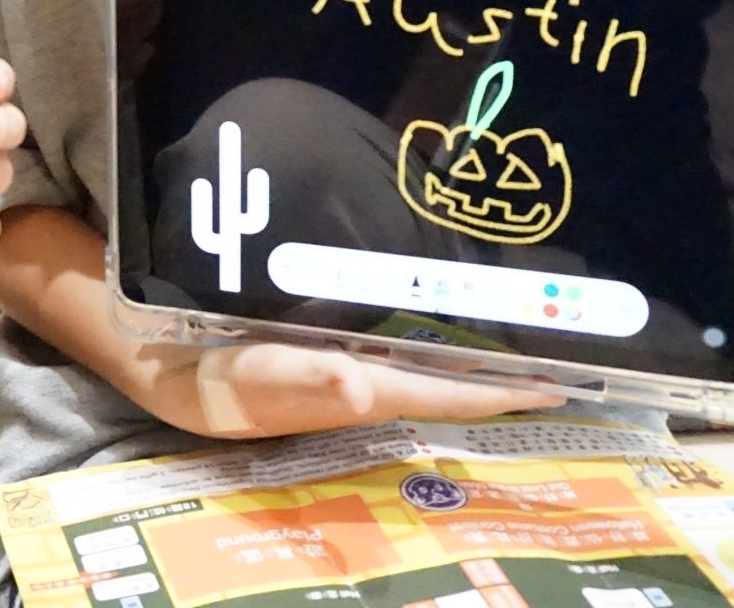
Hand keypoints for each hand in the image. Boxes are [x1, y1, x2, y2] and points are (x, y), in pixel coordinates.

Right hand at [145, 340, 560, 439]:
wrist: (174, 376)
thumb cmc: (220, 374)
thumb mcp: (256, 371)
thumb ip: (304, 375)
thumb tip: (357, 382)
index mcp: (365, 392)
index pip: (450, 394)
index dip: (503, 392)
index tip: (559, 388)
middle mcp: (370, 391)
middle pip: (451, 391)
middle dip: (502, 384)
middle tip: (559, 371)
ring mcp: (353, 382)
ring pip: (431, 379)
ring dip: (473, 372)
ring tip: (516, 356)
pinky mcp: (333, 366)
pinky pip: (402, 363)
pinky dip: (434, 355)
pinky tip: (441, 340)